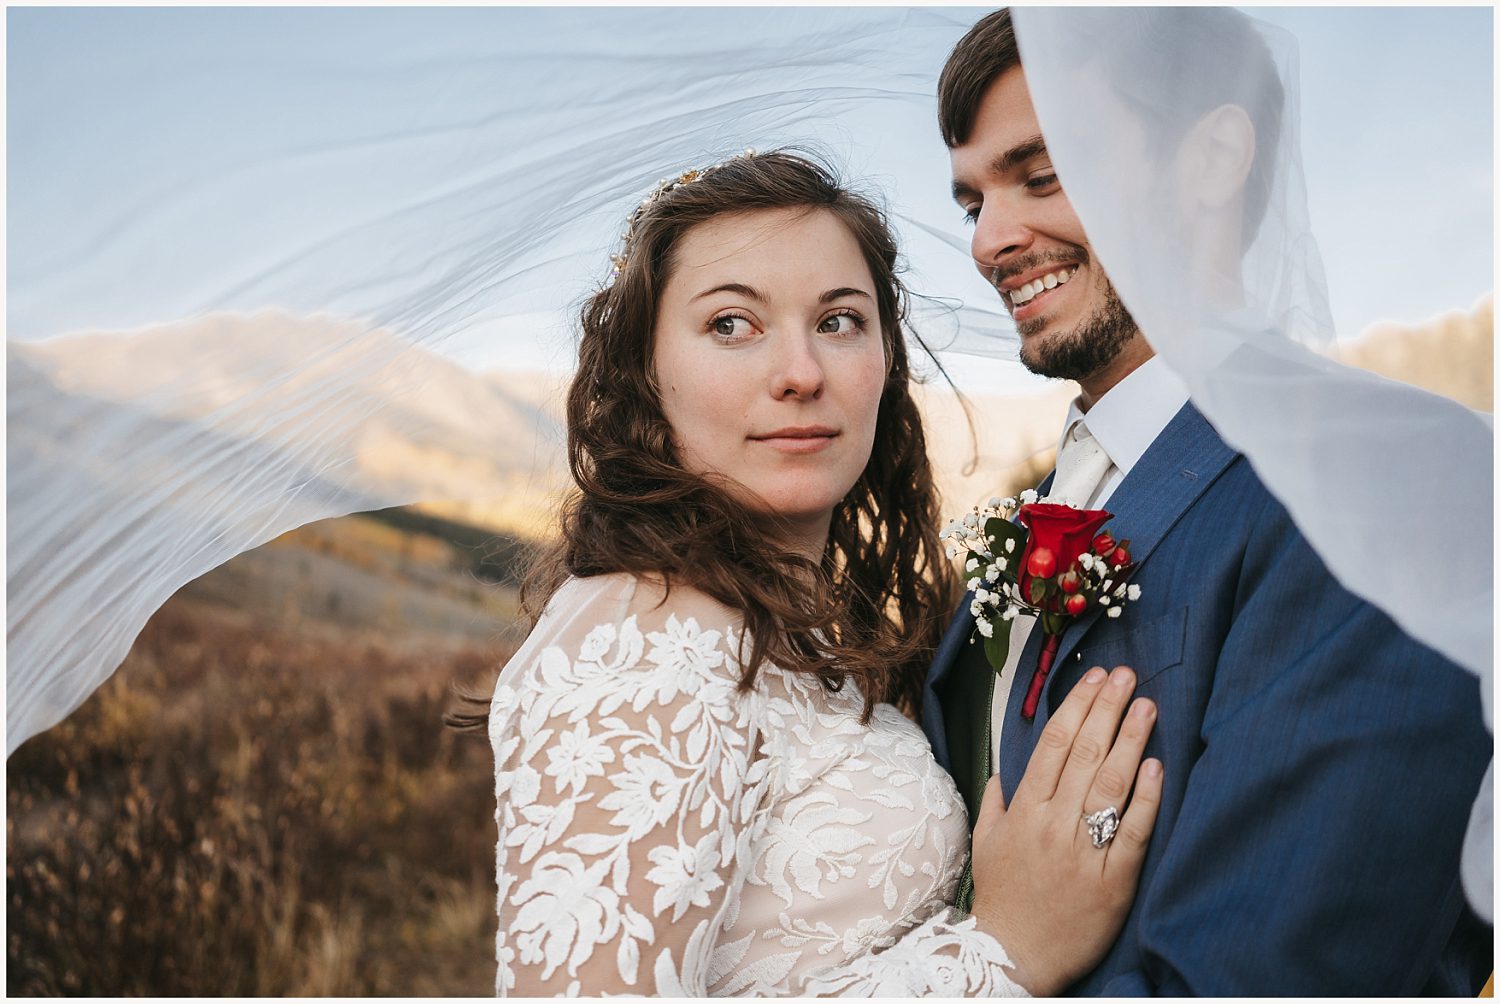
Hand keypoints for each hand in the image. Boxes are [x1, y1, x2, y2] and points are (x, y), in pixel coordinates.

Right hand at [967, 665, 1162, 996]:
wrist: (1013, 956)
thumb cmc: (1002, 898)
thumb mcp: (985, 843)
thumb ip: (995, 801)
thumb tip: (1004, 770)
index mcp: (1024, 810)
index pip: (1054, 744)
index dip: (1077, 706)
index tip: (1095, 677)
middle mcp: (1053, 824)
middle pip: (1085, 755)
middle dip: (1107, 709)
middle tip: (1126, 675)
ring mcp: (1083, 852)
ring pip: (1110, 785)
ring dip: (1131, 741)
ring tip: (1146, 707)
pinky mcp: (1113, 881)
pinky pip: (1132, 832)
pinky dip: (1146, 798)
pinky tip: (1157, 767)